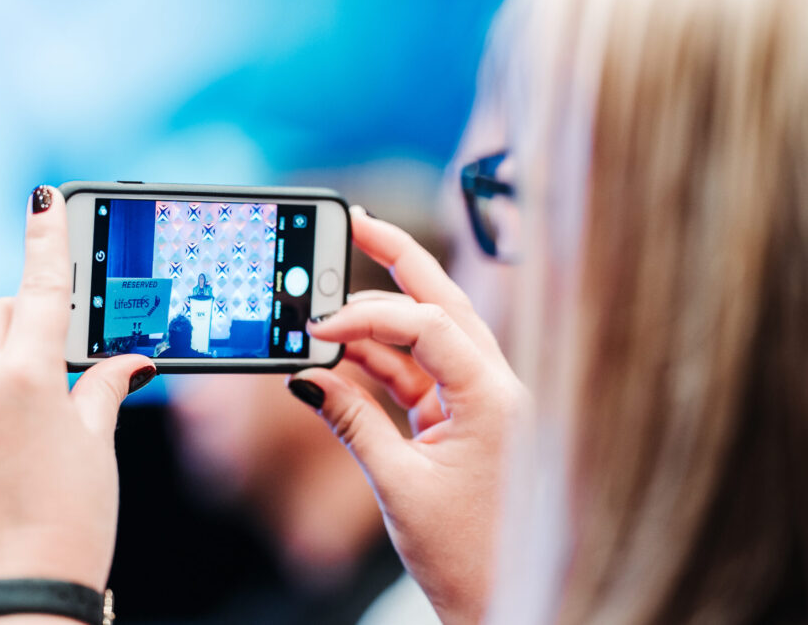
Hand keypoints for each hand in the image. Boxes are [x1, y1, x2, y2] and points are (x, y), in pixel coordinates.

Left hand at [0, 186, 156, 589]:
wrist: (16, 595)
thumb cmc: (67, 525)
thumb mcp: (96, 449)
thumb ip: (104, 389)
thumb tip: (127, 360)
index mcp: (24, 379)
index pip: (41, 289)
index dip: (47, 238)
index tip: (45, 197)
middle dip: (18, 320)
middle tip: (51, 357)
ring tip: (20, 396)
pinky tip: (0, 424)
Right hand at [291, 209, 528, 623]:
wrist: (499, 602)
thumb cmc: (468, 555)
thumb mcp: (399, 486)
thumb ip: (352, 423)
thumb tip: (308, 376)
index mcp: (496, 397)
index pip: (432, 326)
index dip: (371, 315)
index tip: (319, 325)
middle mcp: (497, 388)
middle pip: (447, 304)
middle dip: (400, 260)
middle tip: (356, 221)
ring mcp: (482, 400)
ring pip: (431, 338)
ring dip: (380, 323)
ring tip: (328, 307)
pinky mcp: (464, 419)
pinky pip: (420, 375)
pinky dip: (381, 364)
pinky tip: (341, 354)